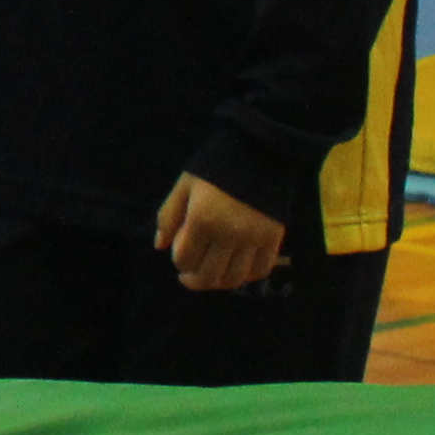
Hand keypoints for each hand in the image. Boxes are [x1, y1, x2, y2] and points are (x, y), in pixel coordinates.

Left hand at [155, 171, 288, 291]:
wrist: (259, 152)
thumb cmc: (215, 168)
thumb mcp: (184, 186)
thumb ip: (168, 217)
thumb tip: (160, 246)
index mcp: (202, 220)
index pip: (185, 259)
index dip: (179, 263)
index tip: (180, 256)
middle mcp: (229, 234)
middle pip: (209, 276)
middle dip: (194, 280)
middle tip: (190, 276)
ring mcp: (254, 239)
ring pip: (234, 278)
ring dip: (219, 282)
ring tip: (212, 274)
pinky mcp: (274, 238)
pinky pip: (260, 270)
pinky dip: (246, 276)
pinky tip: (236, 268)